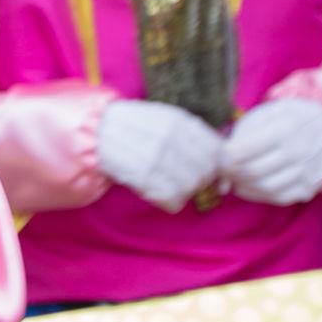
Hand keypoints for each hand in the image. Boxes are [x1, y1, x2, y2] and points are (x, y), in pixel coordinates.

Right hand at [96, 100, 224, 211]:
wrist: (95, 132)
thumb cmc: (134, 126)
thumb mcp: (165, 119)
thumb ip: (195, 137)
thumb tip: (226, 168)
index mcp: (179, 120)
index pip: (217, 150)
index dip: (220, 167)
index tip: (216, 175)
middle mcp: (171, 137)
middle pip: (205, 171)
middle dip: (199, 180)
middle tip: (183, 178)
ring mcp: (156, 157)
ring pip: (190, 187)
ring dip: (183, 192)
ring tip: (168, 184)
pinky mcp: (143, 176)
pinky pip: (172, 200)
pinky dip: (170, 202)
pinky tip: (159, 194)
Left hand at [222, 99, 321, 205]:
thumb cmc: (289, 117)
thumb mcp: (267, 113)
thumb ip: (242, 133)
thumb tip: (222, 162)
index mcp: (285, 129)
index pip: (244, 151)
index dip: (224, 157)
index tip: (220, 155)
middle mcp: (299, 152)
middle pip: (252, 172)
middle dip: (231, 173)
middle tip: (224, 168)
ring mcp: (307, 172)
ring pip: (265, 188)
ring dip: (242, 185)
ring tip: (235, 176)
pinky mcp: (311, 187)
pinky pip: (279, 198)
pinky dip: (258, 194)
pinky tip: (249, 185)